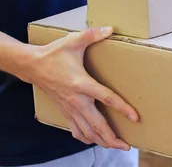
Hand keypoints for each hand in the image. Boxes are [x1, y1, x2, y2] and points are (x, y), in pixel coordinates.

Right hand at [20, 27, 137, 149]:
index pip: (106, 98)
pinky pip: (75, 129)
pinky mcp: (65, 111)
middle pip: (96, 124)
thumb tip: (110, 29)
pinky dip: (85, 137)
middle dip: (111, 138)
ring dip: (101, 141)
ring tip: (115, 146)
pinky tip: (93, 140)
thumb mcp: (73, 41)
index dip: (122, 109)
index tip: (135, 118)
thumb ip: (92, 35)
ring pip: (86, 131)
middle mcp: (76, 100)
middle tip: (126, 146)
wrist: (32, 66)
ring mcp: (70, 108)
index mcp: (82, 83)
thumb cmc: (55, 54)